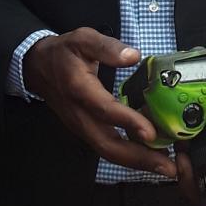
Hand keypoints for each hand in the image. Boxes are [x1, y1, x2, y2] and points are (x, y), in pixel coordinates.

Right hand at [23, 28, 176, 177]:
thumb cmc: (64, 52)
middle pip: (108, 144)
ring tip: (166, 167)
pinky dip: (129, 156)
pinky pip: (107, 147)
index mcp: (79, 89)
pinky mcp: (85, 131)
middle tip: (169, 167)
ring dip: (136, 162)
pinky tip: (150, 156)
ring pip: (108, 151)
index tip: (152, 133)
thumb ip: (107, 47)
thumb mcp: (83, 38)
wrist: (37, 67)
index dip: (128, 122)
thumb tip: (133, 56)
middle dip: (139, 158)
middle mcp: (79, 115)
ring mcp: (81, 127)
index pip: (105, 110)